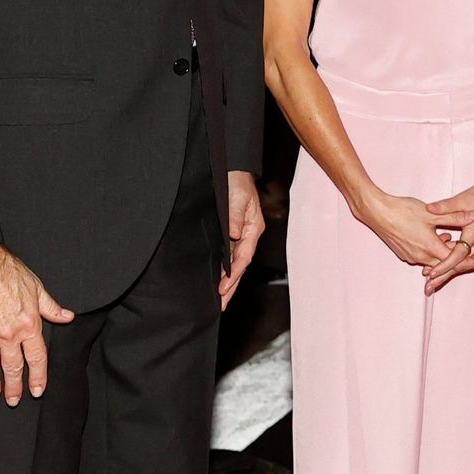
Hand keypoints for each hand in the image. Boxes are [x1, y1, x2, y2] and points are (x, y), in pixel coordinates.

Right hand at [0, 245, 73, 405]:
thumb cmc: (5, 269)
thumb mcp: (35, 285)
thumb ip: (50, 306)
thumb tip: (67, 317)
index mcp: (28, 324)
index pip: (37, 358)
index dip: (38, 377)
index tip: (37, 390)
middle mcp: (8, 335)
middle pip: (13, 368)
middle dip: (14, 387)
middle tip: (13, 400)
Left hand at [218, 170, 264, 309]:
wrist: (232, 168)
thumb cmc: (237, 181)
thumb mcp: (237, 197)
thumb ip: (234, 217)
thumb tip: (234, 235)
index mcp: (253, 228)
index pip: (243, 257)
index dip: (233, 274)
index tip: (222, 288)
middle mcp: (249, 234)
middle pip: (240, 266)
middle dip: (232, 286)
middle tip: (221, 305)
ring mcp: (241, 234)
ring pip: (235, 263)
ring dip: (228, 280)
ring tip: (220, 299)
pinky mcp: (233, 232)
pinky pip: (229, 254)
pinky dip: (225, 268)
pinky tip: (219, 277)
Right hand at [351, 184, 473, 268]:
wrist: (377, 212)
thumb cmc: (403, 211)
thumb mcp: (431, 212)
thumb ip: (454, 216)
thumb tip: (473, 216)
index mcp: (431, 248)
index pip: (456, 261)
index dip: (469, 258)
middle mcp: (421, 257)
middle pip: (445, 264)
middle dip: (458, 257)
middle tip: (470, 249)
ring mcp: (411, 257)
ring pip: (433, 261)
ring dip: (443, 252)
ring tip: (449, 238)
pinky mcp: (404, 253)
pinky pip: (422, 257)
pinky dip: (431, 251)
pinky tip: (433, 237)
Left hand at [423, 171, 473, 293]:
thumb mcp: (463, 198)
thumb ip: (445, 206)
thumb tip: (428, 209)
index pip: (456, 256)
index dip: (442, 266)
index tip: (430, 275)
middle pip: (461, 264)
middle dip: (444, 274)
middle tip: (429, 285)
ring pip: (468, 259)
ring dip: (453, 266)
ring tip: (436, 273)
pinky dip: (463, 257)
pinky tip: (452, 256)